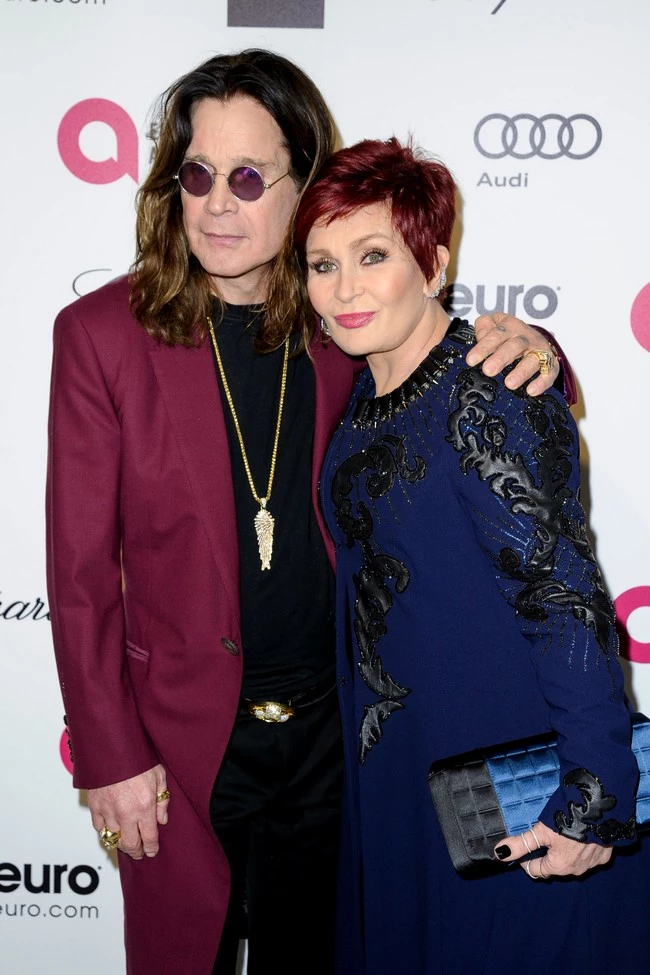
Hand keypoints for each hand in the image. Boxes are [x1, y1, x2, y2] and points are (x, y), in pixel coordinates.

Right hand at [89, 764, 168, 859]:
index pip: (149, 837)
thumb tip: (162, 820)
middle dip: (137, 852)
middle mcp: (126, 814)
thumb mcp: (159, 775)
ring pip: (114, 839)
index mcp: (144, 807)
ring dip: (121, 844)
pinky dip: (105, 832)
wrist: (112, 748)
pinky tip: (111, 831)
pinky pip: (99, 828)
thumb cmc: (137, 759)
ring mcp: (108, 812)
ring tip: (127, 844)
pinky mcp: (95, 806)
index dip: (151, 848)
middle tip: (140, 853)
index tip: (152, 851)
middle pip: (130, 844)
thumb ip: (162, 800)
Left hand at [466, 312, 559, 395]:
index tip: (471, 360)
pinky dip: (542, 382)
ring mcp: (539, 351)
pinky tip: (531, 391)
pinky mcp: (550, 364)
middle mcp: (526, 338)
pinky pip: (549, 372)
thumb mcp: (494, 322)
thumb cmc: (509, 334)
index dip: (483, 347)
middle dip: (501, 358)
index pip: (495, 335)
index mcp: (510, 327)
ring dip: (521, 372)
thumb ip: (484, 326)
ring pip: (532, 360)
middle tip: (488, 370)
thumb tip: (479, 336)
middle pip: (515, 346)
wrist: (535, 337)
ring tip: (509, 384)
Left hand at [494, 821, 611, 879]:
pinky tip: (580, 835)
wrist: (599, 811)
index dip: (526, 860)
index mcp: (559, 866)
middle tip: (542, 838)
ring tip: (561, 834)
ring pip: (572, 862)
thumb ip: (520, 844)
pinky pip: (589, 856)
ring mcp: (592, 864)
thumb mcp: (541, 831)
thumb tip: (499, 853)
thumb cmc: (568, 820)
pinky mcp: (604, 855)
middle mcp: (576, 870)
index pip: (536, 870)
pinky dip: (583, 848)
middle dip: (546, 856)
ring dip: (565, 853)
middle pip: (554, 866)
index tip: (523, 850)